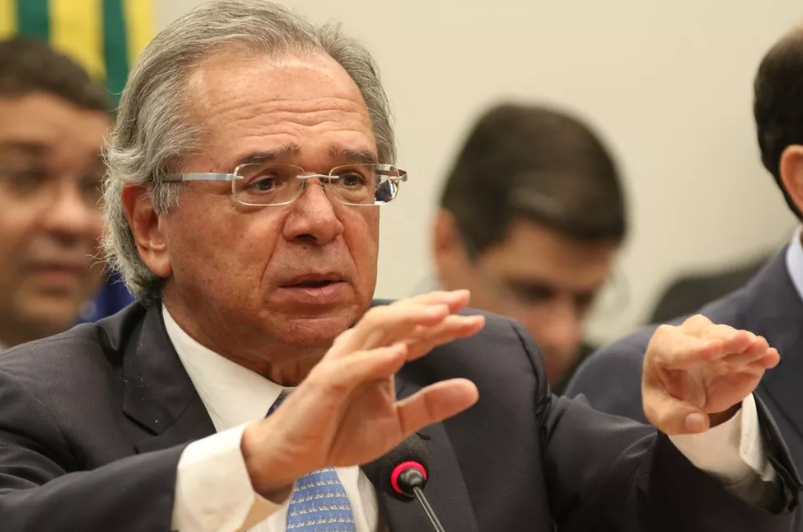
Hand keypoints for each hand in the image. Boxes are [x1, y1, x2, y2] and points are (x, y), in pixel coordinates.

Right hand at [242, 290, 484, 495]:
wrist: (295, 455)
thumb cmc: (338, 431)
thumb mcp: (396, 422)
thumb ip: (431, 405)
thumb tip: (472, 389)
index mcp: (378, 356)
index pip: (416, 332)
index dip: (446, 323)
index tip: (476, 320)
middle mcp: (361, 350)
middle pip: (399, 318)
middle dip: (431, 307)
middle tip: (461, 300)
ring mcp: (341, 362)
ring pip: (376, 328)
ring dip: (408, 319)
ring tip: (438, 316)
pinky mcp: (325, 382)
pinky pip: (351, 366)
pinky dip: (376, 358)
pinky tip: (400, 354)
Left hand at [642, 315, 778, 434]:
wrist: (686, 394)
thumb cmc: (667, 397)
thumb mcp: (661, 412)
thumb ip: (674, 417)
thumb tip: (698, 422)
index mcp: (664, 347)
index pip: (679, 348)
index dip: (698, 350)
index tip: (715, 349)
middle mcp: (690, 336)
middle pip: (709, 336)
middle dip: (726, 340)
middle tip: (743, 340)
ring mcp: (718, 341)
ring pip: (732, 339)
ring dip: (747, 345)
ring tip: (760, 349)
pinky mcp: (740, 353)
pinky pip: (751, 351)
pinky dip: (761, 355)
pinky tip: (770, 357)